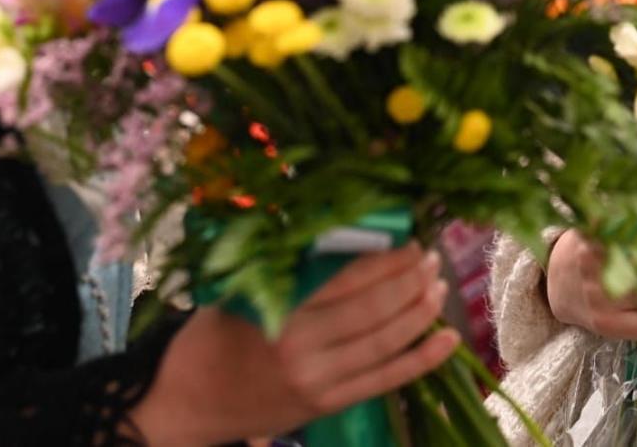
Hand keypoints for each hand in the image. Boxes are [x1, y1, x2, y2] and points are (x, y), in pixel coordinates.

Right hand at [129, 245, 458, 445]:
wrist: (187, 402)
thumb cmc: (209, 337)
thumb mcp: (235, 293)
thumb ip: (281, 269)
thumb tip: (333, 231)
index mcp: (278, 310)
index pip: (345, 279)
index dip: (384, 259)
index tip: (410, 240)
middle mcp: (301, 346)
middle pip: (371, 309)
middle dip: (409, 281)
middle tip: (432, 259)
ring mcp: (316, 379)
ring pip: (383, 344)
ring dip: (419, 314)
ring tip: (440, 289)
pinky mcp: (325, 405)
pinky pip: (382, 381)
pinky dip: (420, 361)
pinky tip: (449, 342)